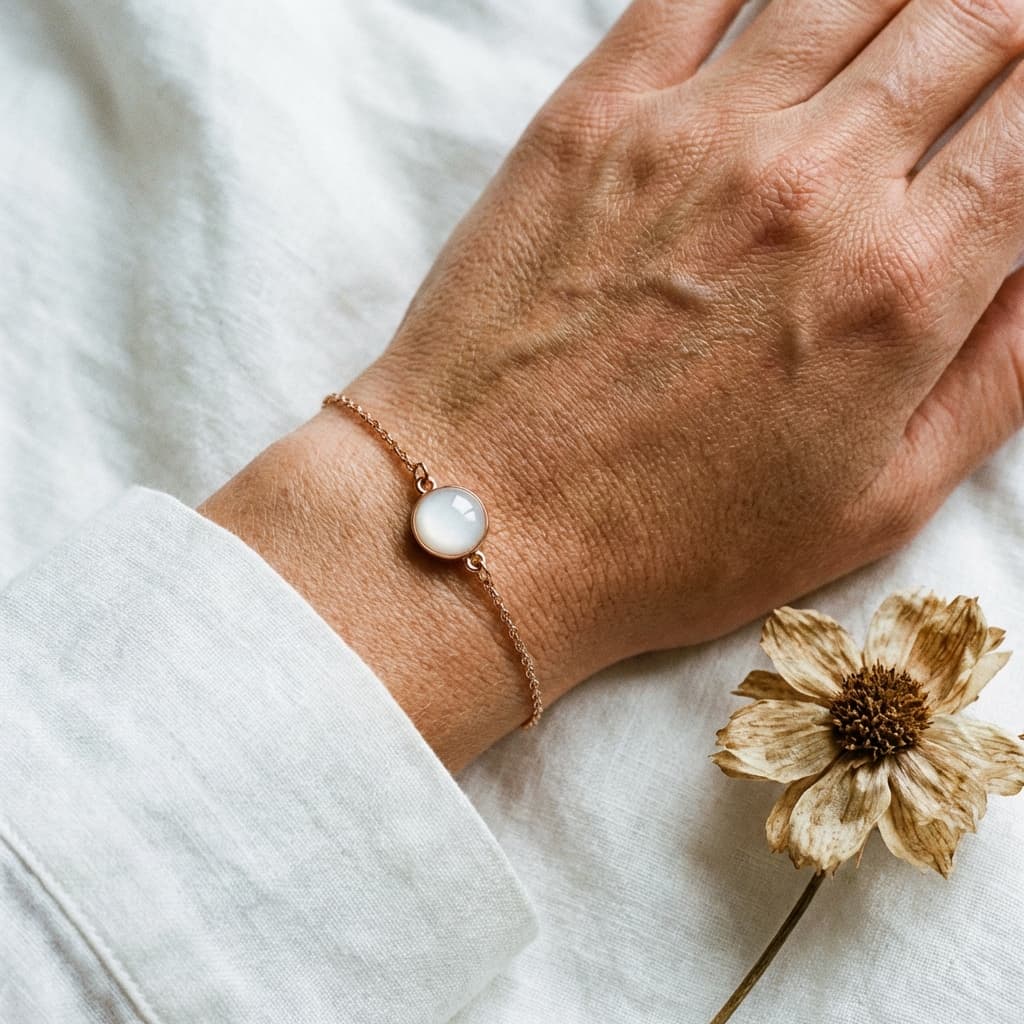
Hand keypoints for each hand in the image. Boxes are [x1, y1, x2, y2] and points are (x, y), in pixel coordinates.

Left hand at [203, 0, 1023, 768]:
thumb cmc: (668, 542)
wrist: (488, 522)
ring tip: (909, 25)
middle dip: (999, 24)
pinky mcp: (593, 119)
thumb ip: (995, 377)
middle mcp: (812, 182)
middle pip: (968, 22)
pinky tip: (782, 11)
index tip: (1019, 121)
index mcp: (899, 285)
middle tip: (987, 53)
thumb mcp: (872, 504)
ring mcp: (695, 134)